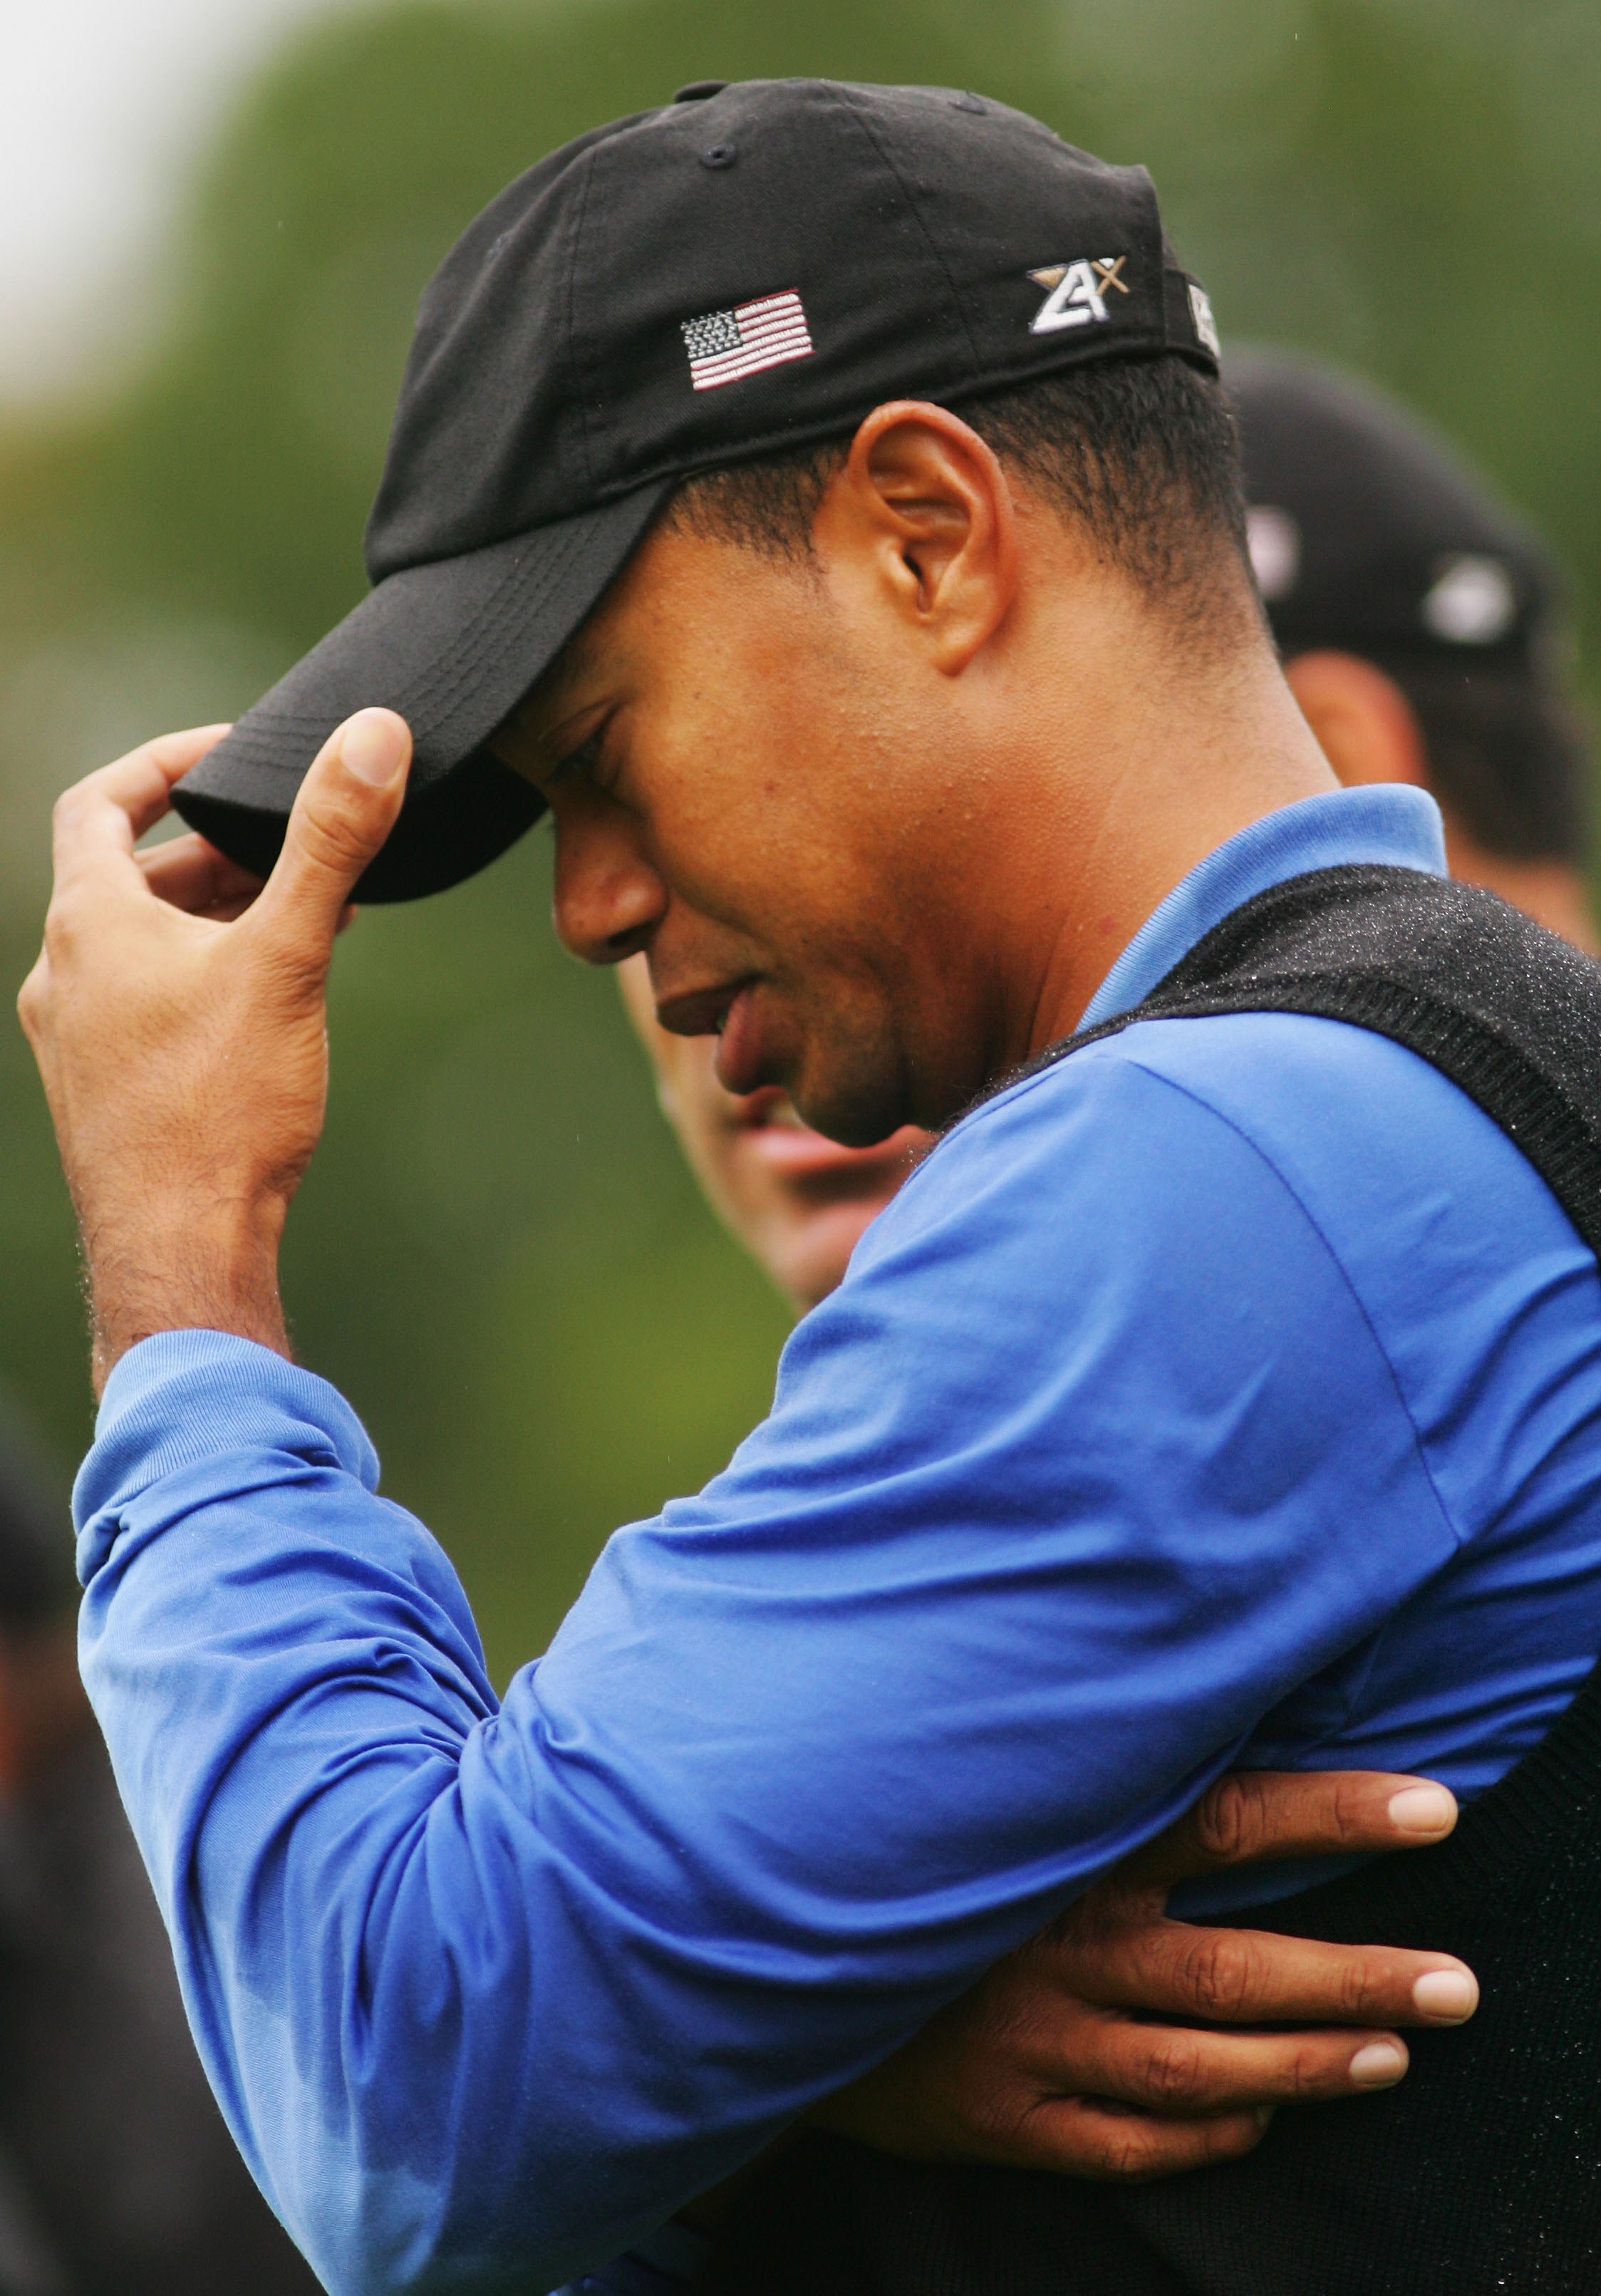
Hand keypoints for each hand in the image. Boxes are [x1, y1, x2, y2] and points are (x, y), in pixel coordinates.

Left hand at [19, 712, 411, 1393]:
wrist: (182, 1249)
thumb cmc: (221, 1108)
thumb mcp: (288, 958)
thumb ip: (330, 842)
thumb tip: (375, 734)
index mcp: (89, 922)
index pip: (101, 799)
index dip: (165, 763)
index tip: (233, 756)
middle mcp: (64, 974)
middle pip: (132, 875)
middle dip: (218, 853)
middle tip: (298, 850)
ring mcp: (75, 1039)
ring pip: (142, 945)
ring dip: (215, 920)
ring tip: (304, 925)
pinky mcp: (102, 1093)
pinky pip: (145, 1005)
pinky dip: (202, 979)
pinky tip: (270, 1010)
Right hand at [813, 1769, 1477, 2180]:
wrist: (758, 1944)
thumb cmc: (899, 1841)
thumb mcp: (984, 1782)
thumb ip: (1082, 1754)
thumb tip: (1183, 1680)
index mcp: (1064, 1847)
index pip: (1222, 1819)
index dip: (1332, 1815)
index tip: (1435, 1809)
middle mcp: (1056, 1944)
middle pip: (1236, 1969)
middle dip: (1358, 1977)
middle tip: (1458, 1986)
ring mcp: (1029, 2040)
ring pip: (1198, 2069)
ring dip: (1306, 2064)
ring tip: (1394, 2054)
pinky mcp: (999, 2117)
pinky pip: (1126, 2145)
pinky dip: (1207, 2138)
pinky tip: (1263, 2119)